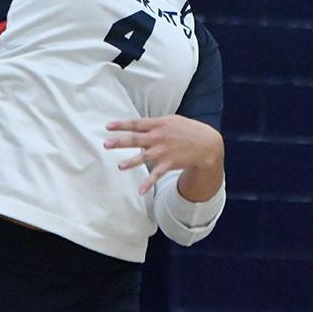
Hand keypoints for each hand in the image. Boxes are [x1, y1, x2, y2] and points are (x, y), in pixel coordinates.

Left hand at [104, 115, 223, 195]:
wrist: (206, 144)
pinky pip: (156, 175)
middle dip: (120, 142)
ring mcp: (163, 151)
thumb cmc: (188, 130)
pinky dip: (148, 183)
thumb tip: (139, 124)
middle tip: (106, 144)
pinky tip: (141, 191)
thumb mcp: (172, 120)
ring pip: (144, 158)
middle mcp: (159, 137)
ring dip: (131, 162)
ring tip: (120, 166)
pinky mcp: (169, 164)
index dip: (121, 125)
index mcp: (158, 124)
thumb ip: (155, 123)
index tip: (107, 126)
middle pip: (136, 139)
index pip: (136, 124)